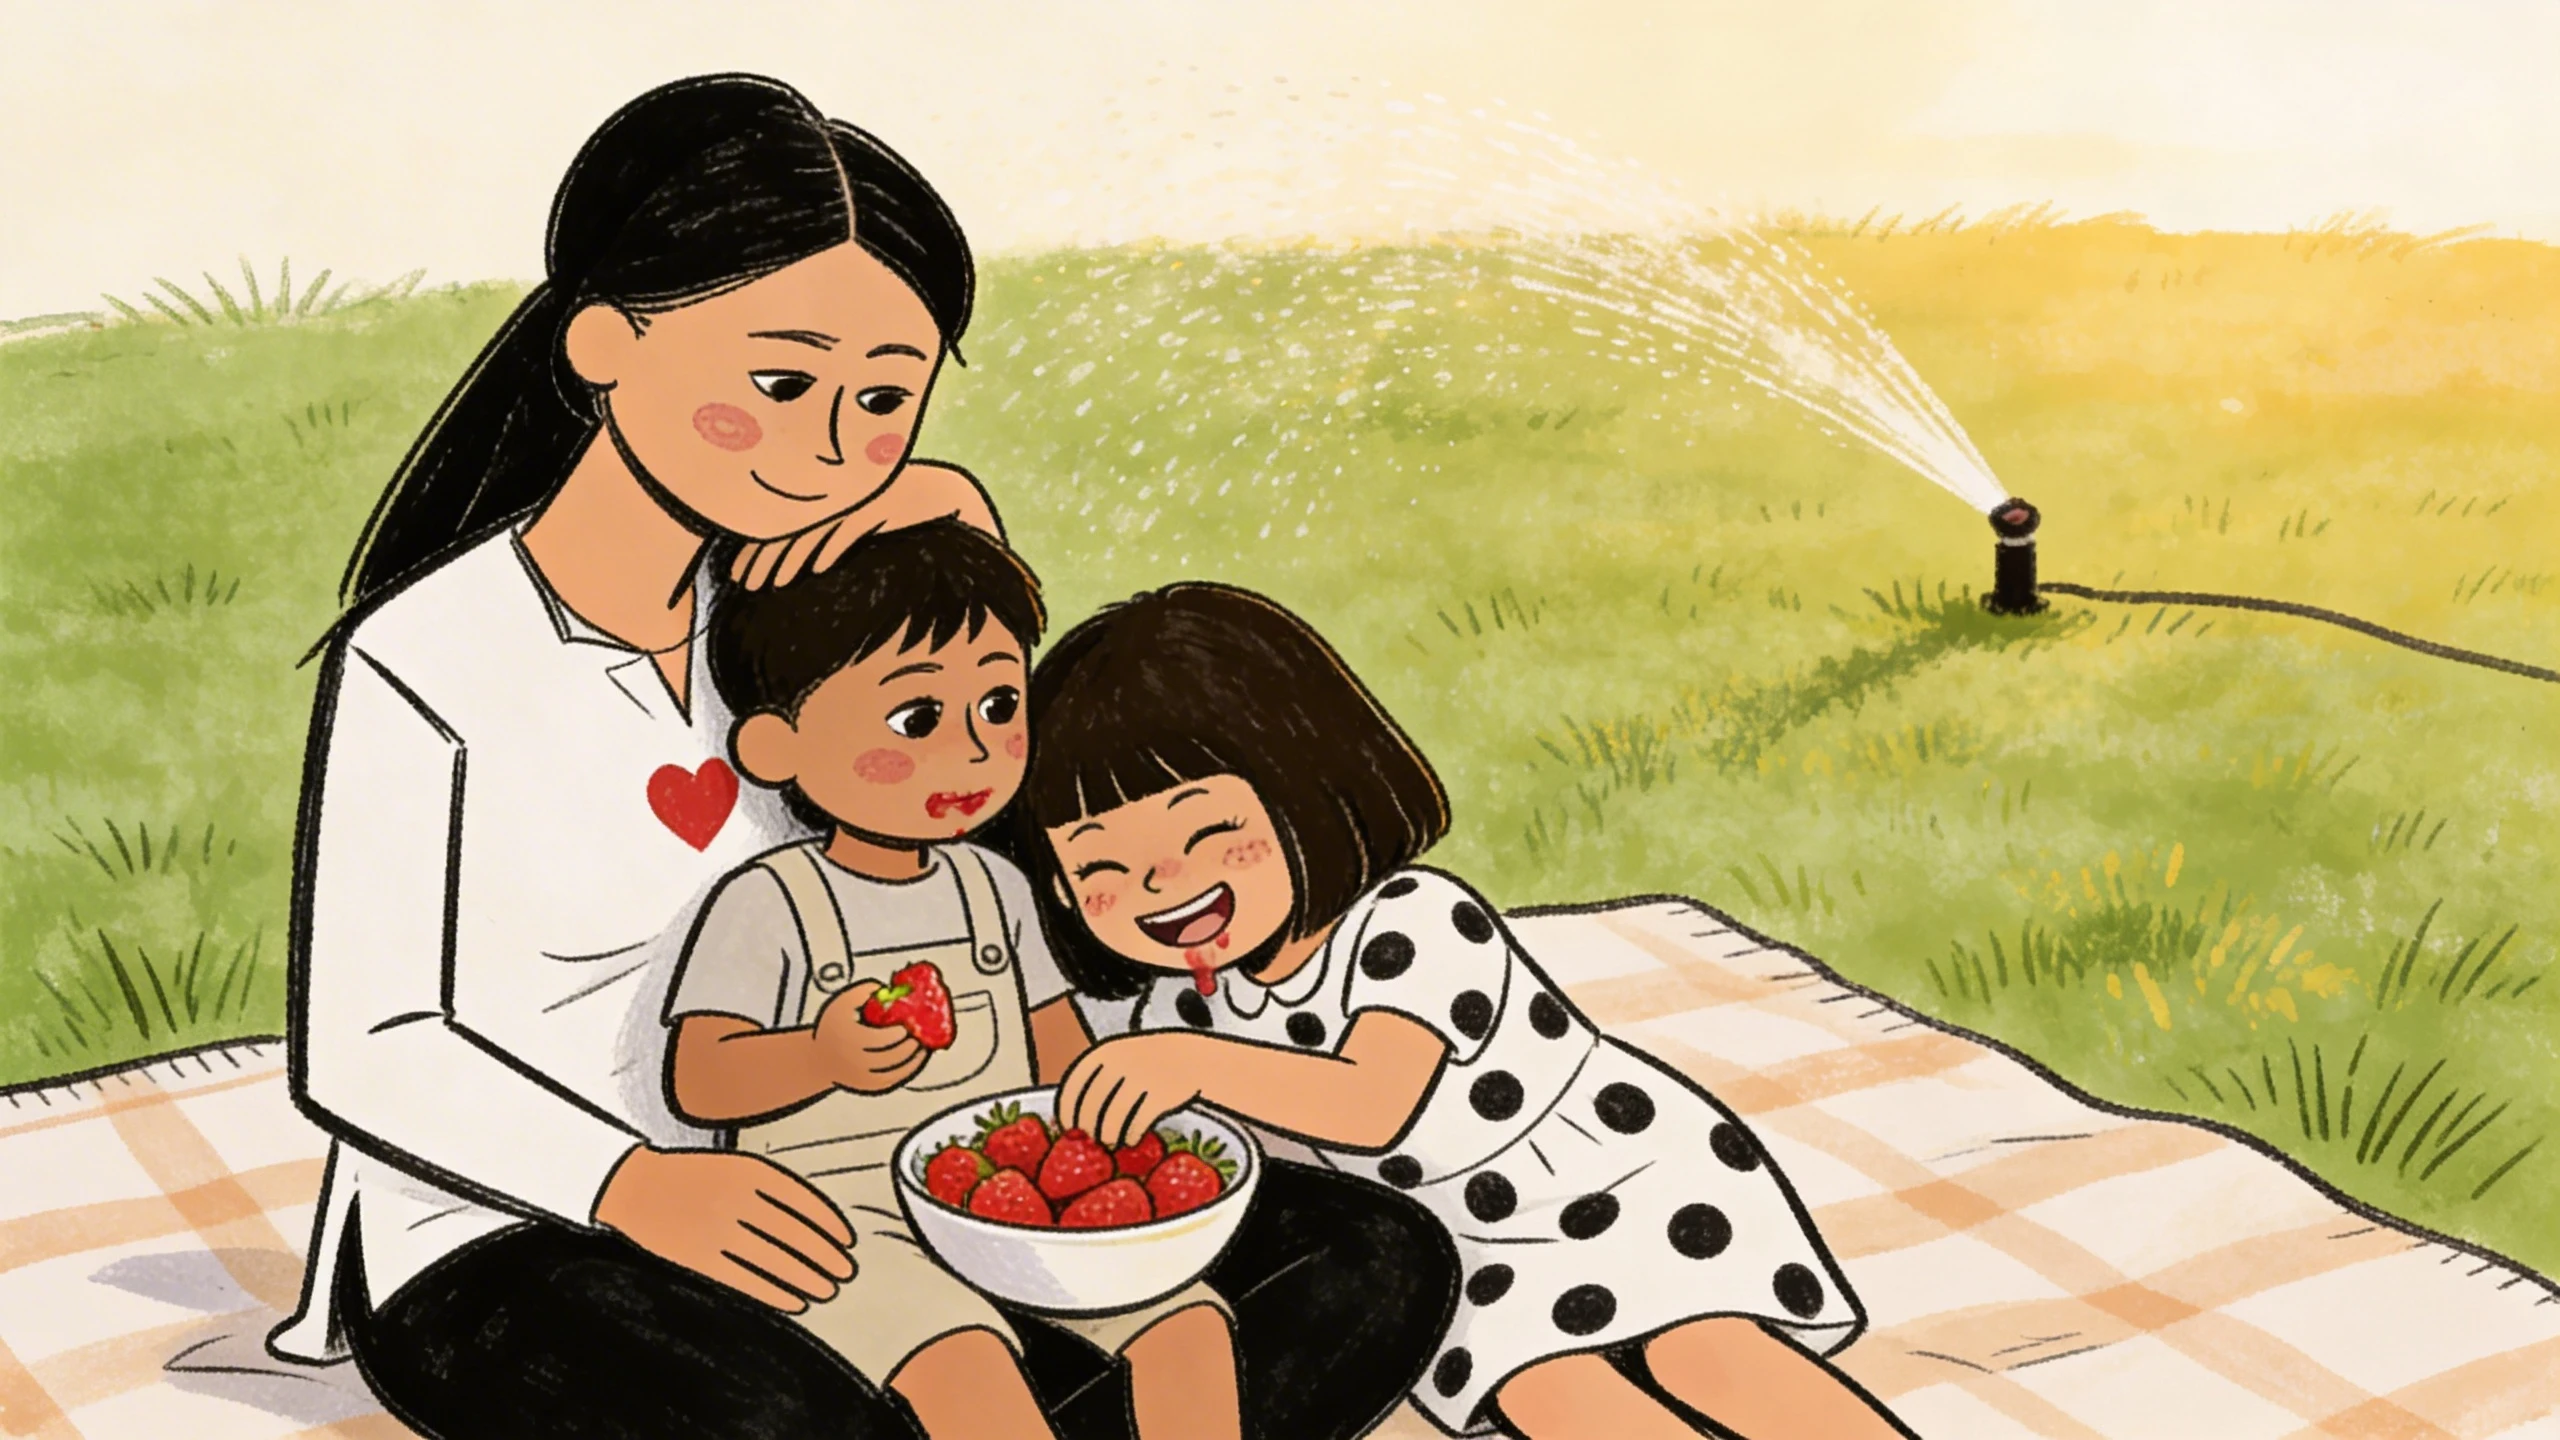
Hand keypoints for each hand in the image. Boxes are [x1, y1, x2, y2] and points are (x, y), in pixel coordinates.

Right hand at [592, 1146, 855, 1311]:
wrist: (635, 1186)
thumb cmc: (694, 1177)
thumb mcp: (736, 1167)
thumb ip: (773, 1189)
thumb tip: (820, 1225)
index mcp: (750, 1172)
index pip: (804, 1203)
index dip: (830, 1226)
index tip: (848, 1241)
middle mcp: (737, 1201)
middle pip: (795, 1235)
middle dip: (825, 1257)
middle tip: (845, 1271)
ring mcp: (718, 1232)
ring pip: (776, 1261)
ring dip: (807, 1279)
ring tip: (827, 1289)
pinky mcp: (701, 1259)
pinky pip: (748, 1281)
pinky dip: (777, 1294)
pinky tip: (795, 1301)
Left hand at [730, 461, 999, 589]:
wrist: (945, 495)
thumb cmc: (896, 514)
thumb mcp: (856, 525)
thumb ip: (827, 540)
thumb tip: (799, 569)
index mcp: (825, 496)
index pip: (781, 520)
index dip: (756, 546)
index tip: (739, 574)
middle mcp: (837, 492)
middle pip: (790, 523)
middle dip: (764, 555)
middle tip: (746, 584)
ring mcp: (861, 496)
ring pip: (816, 527)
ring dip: (791, 556)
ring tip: (776, 583)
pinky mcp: (886, 502)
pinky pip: (853, 525)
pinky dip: (834, 545)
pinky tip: (818, 568)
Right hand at [813, 981, 928, 1092]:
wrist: (819, 1058)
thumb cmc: (833, 1028)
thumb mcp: (842, 1002)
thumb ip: (864, 991)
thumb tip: (889, 989)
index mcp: (849, 1038)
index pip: (881, 1039)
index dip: (899, 1033)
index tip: (908, 1024)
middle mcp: (855, 1059)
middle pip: (891, 1055)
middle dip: (910, 1045)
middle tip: (919, 1034)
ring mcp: (862, 1075)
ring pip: (894, 1070)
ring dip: (912, 1058)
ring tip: (921, 1046)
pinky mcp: (867, 1085)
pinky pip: (891, 1080)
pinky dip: (906, 1071)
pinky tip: (914, 1060)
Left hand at [1058, 1033, 1205, 1149]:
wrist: (1188, 1058)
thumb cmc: (1146, 1064)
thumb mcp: (1117, 1060)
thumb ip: (1094, 1082)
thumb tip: (1066, 1122)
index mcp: (1103, 1054)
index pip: (1073, 1088)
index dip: (1067, 1113)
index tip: (1068, 1129)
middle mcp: (1119, 1064)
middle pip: (1091, 1108)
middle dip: (1088, 1129)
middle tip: (1092, 1142)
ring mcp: (1140, 1079)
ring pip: (1112, 1120)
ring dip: (1108, 1136)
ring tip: (1111, 1142)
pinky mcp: (1160, 1095)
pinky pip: (1136, 1124)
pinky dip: (1130, 1136)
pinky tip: (1131, 1139)